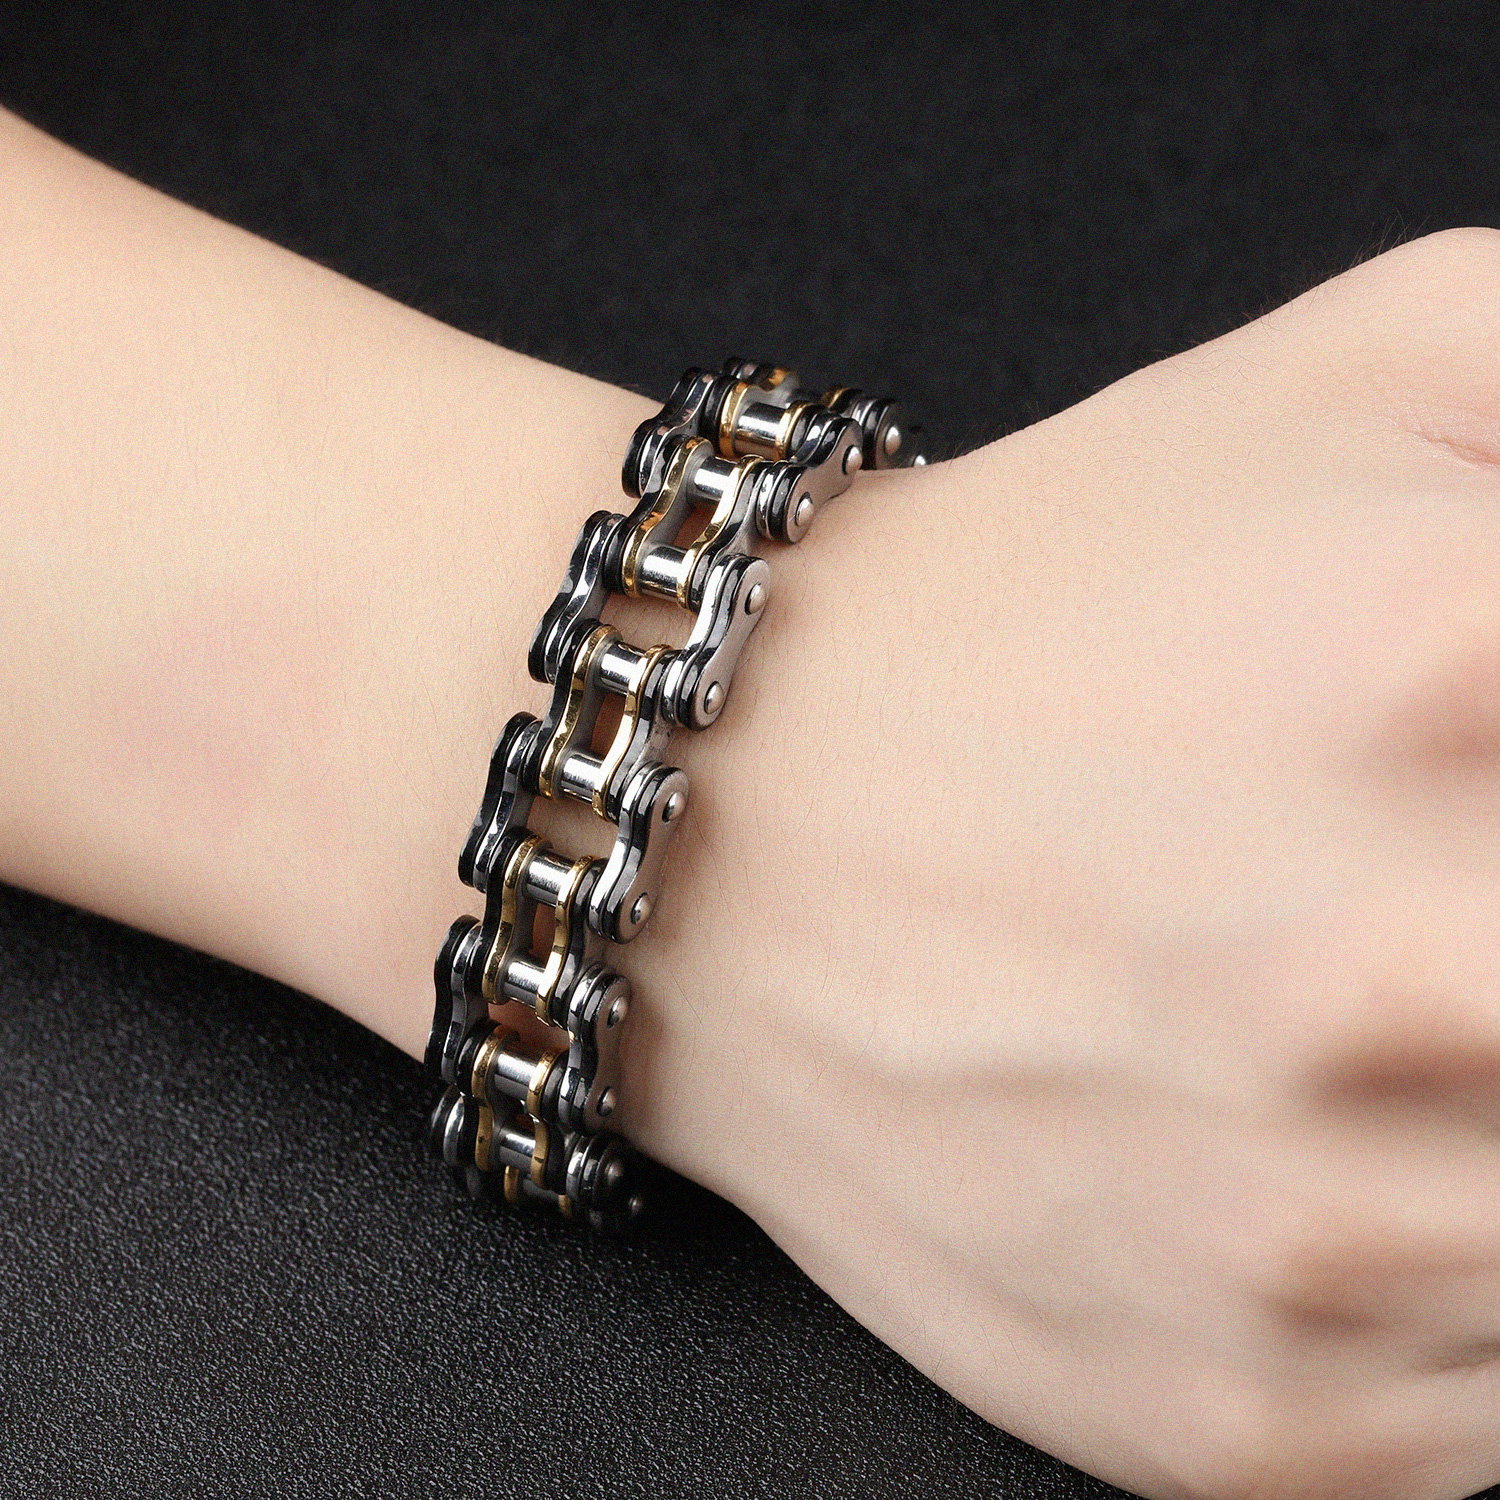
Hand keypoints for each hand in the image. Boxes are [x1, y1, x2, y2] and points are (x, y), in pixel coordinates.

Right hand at [623, 229, 1499, 1499]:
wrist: (732, 819)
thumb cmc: (1049, 596)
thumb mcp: (1385, 356)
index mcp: (1457, 666)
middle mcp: (1390, 981)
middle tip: (1477, 917)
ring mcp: (1312, 1238)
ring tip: (1426, 1018)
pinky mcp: (1243, 1415)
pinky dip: (1494, 1301)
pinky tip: (1382, 1166)